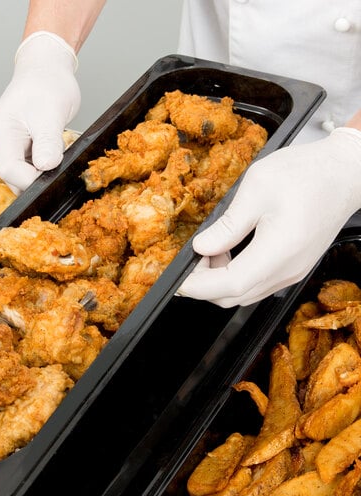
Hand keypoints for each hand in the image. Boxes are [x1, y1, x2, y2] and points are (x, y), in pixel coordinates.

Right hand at [0, 31, 80, 193]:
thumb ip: (47, 142)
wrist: (47, 70)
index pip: (10, 171)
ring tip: (54, 149)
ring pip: (23, 177)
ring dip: (42, 173)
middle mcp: (0, 144)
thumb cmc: (46, 84)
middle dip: (38, 178)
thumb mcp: (51, 113)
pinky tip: (52, 150)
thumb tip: (46, 167)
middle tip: (58, 161)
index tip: (52, 173)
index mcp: (1, 133)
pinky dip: (43, 166)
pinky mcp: (19, 151)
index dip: (32, 180)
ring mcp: (8, 149)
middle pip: (15, 179)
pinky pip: (29, 169)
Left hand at [178, 127, 360, 307]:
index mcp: (278, 251)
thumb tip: (201, 248)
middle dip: (204, 285)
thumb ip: (227, 225)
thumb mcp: (257, 188)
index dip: (198, 286)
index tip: (178, 279)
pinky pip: (256, 284)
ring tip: (209, 251)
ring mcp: (291, 272)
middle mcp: (286, 270)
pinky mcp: (292, 268)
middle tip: (190, 260)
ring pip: (244, 294)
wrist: (345, 172)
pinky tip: (227, 253)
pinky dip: (234, 276)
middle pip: (234, 297)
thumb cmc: (307, 173)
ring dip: (218, 281)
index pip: (229, 285)